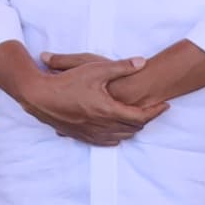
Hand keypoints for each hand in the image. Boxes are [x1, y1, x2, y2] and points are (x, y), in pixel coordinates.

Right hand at [21, 53, 152, 146]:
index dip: (156, 111)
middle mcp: (102, 125)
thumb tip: (142, 62)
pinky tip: (117, 131)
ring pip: (121, 137)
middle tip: (153, 109)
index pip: (141, 116)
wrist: (40, 97)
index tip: (164, 104)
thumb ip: (121, 66)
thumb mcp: (95, 69)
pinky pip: (106, 142)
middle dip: (146, 119)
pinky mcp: (82, 136)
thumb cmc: (67, 81)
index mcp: (108, 110)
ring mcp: (91, 133)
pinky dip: (117, 137)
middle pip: (133, 128)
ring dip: (132, 129)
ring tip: (138, 118)